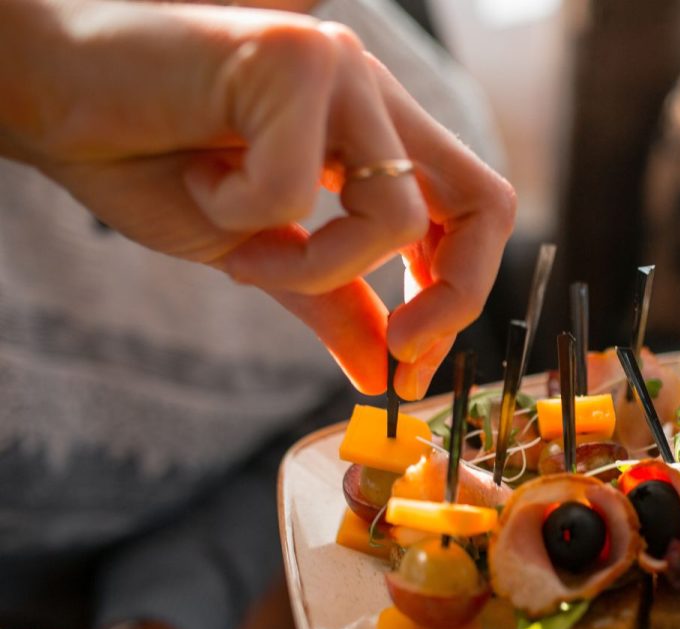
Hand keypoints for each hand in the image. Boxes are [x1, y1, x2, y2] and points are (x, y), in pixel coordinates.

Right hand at [1, 0, 514, 397]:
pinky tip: (196, 176)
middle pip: (487, 206)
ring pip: (394, 214)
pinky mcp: (293, 58)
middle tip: (398, 354)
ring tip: (239, 246)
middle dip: (453, 300)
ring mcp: (342, 70)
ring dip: (309, 264)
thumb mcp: (258, 252)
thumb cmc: (144, 161)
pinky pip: (298, 188)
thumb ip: (330, 300)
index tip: (406, 371)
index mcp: (377, 135)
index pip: (473, 217)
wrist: (47, 97)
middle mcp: (375, 95)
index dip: (458, 300)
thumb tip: (377, 373)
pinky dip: (240, 213)